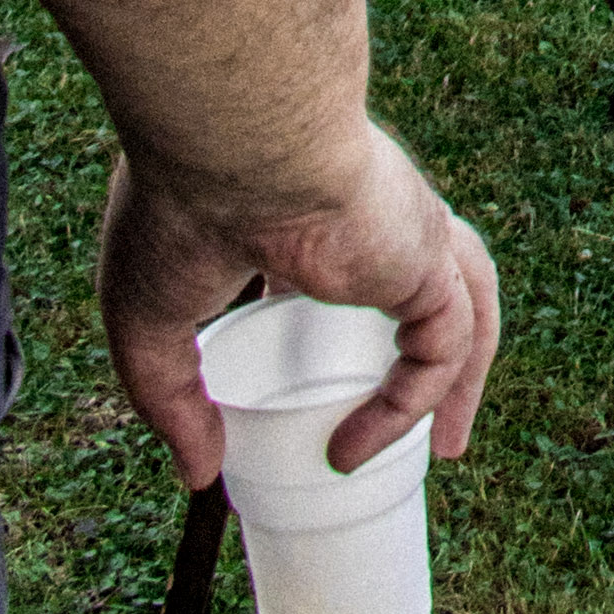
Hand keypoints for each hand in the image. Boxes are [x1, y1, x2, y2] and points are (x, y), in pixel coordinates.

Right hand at [101, 126, 501, 485]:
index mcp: (304, 213)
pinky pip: (446, 340)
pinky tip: (357, 448)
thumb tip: (200, 472)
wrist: (228, 141)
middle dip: (432, 343)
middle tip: (416, 426)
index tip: (309, 390)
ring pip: (463, 303)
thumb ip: (174, 399)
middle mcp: (368, 216)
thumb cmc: (174, 211)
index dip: (333, 322)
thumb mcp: (148, 323)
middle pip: (423, 279)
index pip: (339, 264)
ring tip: (447, 447)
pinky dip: (414, 400)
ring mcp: (405, 231)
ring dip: (465, 376)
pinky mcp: (425, 254)